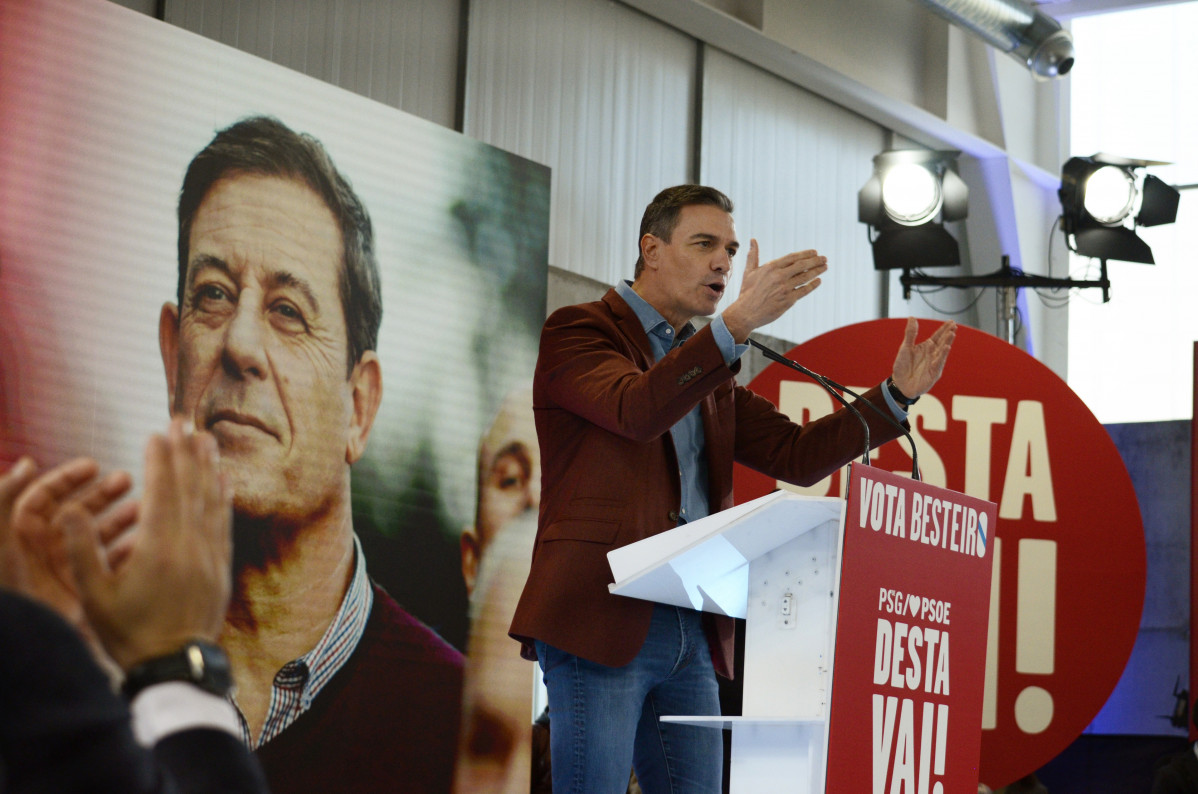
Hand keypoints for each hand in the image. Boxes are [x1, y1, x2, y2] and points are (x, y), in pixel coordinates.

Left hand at [0, 456, 134, 635]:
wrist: (24, 641)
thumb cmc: (10, 591)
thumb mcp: (0, 540)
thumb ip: (5, 497)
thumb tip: (28, 463)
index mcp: (21, 534)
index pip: (45, 495)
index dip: (68, 477)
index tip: (95, 466)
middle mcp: (43, 550)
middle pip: (75, 511)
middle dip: (100, 493)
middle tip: (128, 479)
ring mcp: (64, 570)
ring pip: (95, 535)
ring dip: (118, 518)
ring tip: (142, 508)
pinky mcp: (82, 591)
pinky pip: (108, 565)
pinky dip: (126, 552)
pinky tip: (143, 542)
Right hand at [61, 419, 233, 670]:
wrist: (174, 667)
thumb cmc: (128, 633)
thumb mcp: (93, 595)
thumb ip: (82, 550)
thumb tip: (69, 509)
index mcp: (158, 547)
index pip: (161, 490)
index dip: (160, 458)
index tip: (158, 431)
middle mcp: (190, 544)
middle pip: (190, 486)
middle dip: (186, 450)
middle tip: (184, 419)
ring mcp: (210, 554)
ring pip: (212, 500)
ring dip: (209, 466)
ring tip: (206, 437)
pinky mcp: (221, 567)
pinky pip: (224, 522)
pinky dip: (224, 496)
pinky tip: (224, 479)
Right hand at [722, 240, 827, 341]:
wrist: (746, 313)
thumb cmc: (747, 292)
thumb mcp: (749, 272)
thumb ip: (753, 255)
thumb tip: (752, 240)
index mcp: (770, 267)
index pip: (792, 257)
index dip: (805, 254)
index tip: (815, 252)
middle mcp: (779, 276)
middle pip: (802, 266)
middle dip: (815, 261)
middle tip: (824, 258)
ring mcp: (784, 288)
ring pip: (805, 277)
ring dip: (817, 271)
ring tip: (825, 267)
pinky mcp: (788, 300)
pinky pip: (804, 291)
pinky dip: (813, 285)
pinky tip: (818, 281)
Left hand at [890, 317, 956, 398]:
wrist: (899, 384)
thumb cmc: (903, 366)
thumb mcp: (905, 348)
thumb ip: (910, 334)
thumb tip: (912, 317)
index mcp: (927, 347)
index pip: (937, 336)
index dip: (944, 329)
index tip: (951, 322)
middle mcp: (932, 354)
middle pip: (942, 342)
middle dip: (948, 334)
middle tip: (954, 326)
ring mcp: (934, 364)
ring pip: (942, 351)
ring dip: (947, 343)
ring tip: (952, 333)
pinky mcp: (934, 373)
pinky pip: (939, 363)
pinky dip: (942, 355)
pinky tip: (946, 348)